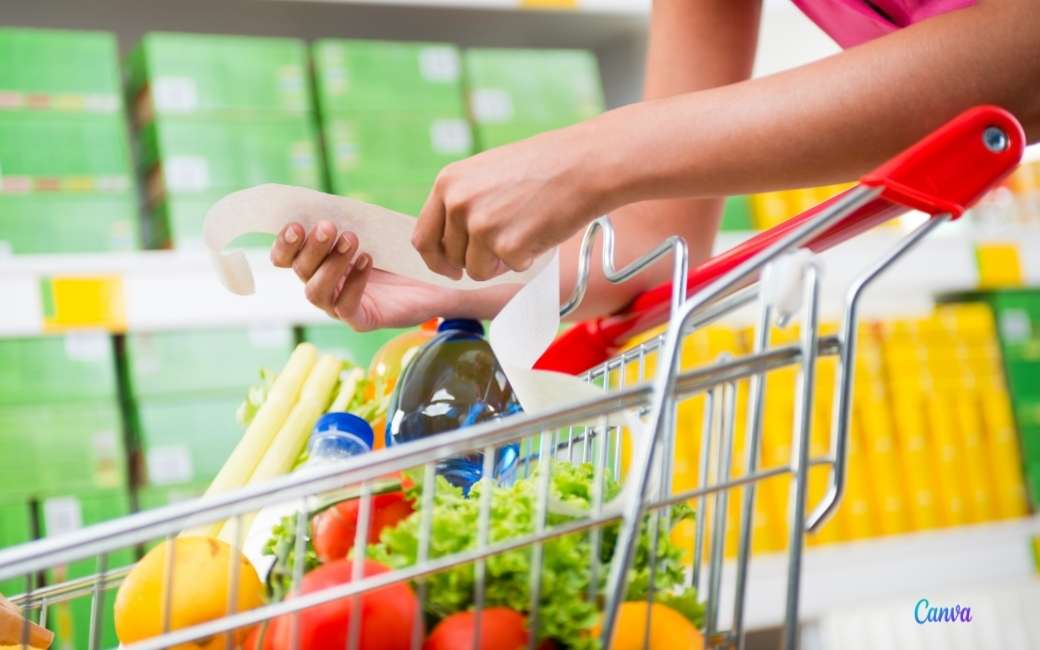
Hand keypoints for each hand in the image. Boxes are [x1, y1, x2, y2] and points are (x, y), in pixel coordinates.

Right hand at [270, 221, 468, 330]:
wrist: (435, 281)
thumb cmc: (398, 253)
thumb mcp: (371, 231)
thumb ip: (347, 220)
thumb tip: (325, 203)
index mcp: (318, 263)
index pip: (285, 258)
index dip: (284, 243)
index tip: (295, 224)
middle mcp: (323, 286)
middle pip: (299, 271)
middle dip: (311, 247)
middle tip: (328, 226)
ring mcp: (339, 307)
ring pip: (316, 291)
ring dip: (330, 263)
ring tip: (352, 240)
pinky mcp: (360, 320)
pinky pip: (345, 307)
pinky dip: (353, 283)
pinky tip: (367, 261)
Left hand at [412, 124, 606, 280]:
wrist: (583, 164)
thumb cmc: (542, 167)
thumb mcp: (485, 174)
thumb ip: (462, 203)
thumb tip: (450, 247)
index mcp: (448, 183)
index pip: (423, 237)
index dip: (437, 259)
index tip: (451, 269)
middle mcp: (457, 203)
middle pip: (452, 259)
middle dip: (476, 260)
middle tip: (505, 242)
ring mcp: (481, 226)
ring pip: (478, 271)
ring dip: (501, 262)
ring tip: (526, 229)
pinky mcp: (507, 246)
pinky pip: (510, 270)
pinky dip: (527, 259)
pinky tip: (541, 230)